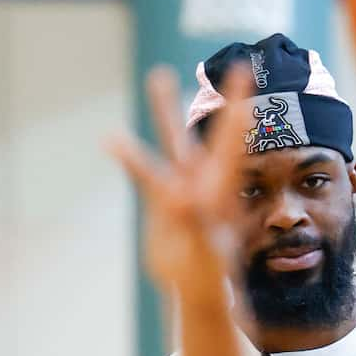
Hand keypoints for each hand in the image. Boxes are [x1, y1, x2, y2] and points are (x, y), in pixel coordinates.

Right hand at [110, 66, 249, 312]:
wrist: (198, 292)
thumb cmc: (212, 277)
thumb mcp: (207, 252)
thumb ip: (196, 224)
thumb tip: (184, 198)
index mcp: (222, 190)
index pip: (233, 142)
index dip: (239, 108)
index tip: (245, 75)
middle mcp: (204, 181)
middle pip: (207, 131)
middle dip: (218, 99)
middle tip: (228, 63)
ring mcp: (182, 188)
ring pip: (172, 142)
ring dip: (165, 110)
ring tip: (158, 75)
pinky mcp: (162, 202)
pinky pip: (143, 173)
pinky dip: (128, 156)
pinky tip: (110, 139)